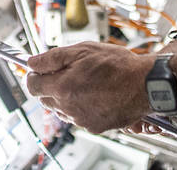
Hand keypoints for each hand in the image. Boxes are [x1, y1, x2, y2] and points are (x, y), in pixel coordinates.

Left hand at [25, 41, 154, 133]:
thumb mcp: (83, 50)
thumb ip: (53, 57)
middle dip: (49, 85)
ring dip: (65, 96)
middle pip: (45, 99)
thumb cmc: (118, 66)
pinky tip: (93, 94)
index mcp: (63, 87)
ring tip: (83, 82)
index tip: (38, 69)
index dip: (34, 75)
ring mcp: (82, 119)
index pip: (33, 86)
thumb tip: (32, 62)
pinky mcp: (94, 126)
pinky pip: (78, 117)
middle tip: (64, 72)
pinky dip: (80, 106)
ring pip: (61, 109)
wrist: (145, 85)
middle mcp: (69, 107)